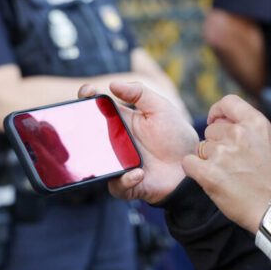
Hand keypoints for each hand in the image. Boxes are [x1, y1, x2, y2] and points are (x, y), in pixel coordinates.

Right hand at [79, 81, 197, 203]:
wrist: (192, 163)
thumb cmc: (175, 134)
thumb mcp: (161, 108)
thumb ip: (140, 93)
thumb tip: (112, 84)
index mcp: (120, 122)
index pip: (97, 109)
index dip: (87, 99)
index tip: (87, 91)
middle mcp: (114, 143)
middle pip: (87, 136)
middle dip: (78, 127)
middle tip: (81, 119)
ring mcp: (119, 164)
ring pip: (96, 164)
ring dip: (98, 158)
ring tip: (110, 153)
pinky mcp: (128, 184)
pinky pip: (118, 186)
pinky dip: (125, 180)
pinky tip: (138, 173)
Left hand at [181, 94, 270, 232]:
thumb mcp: (268, 142)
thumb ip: (246, 127)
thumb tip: (218, 121)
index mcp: (256, 123)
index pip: (228, 102)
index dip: (217, 112)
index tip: (215, 122)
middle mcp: (239, 133)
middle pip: (211, 130)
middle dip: (216, 144)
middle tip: (231, 163)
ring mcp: (222, 153)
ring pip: (201, 148)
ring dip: (208, 159)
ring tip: (227, 175)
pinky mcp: (208, 173)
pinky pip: (188, 163)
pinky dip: (195, 171)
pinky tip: (209, 179)